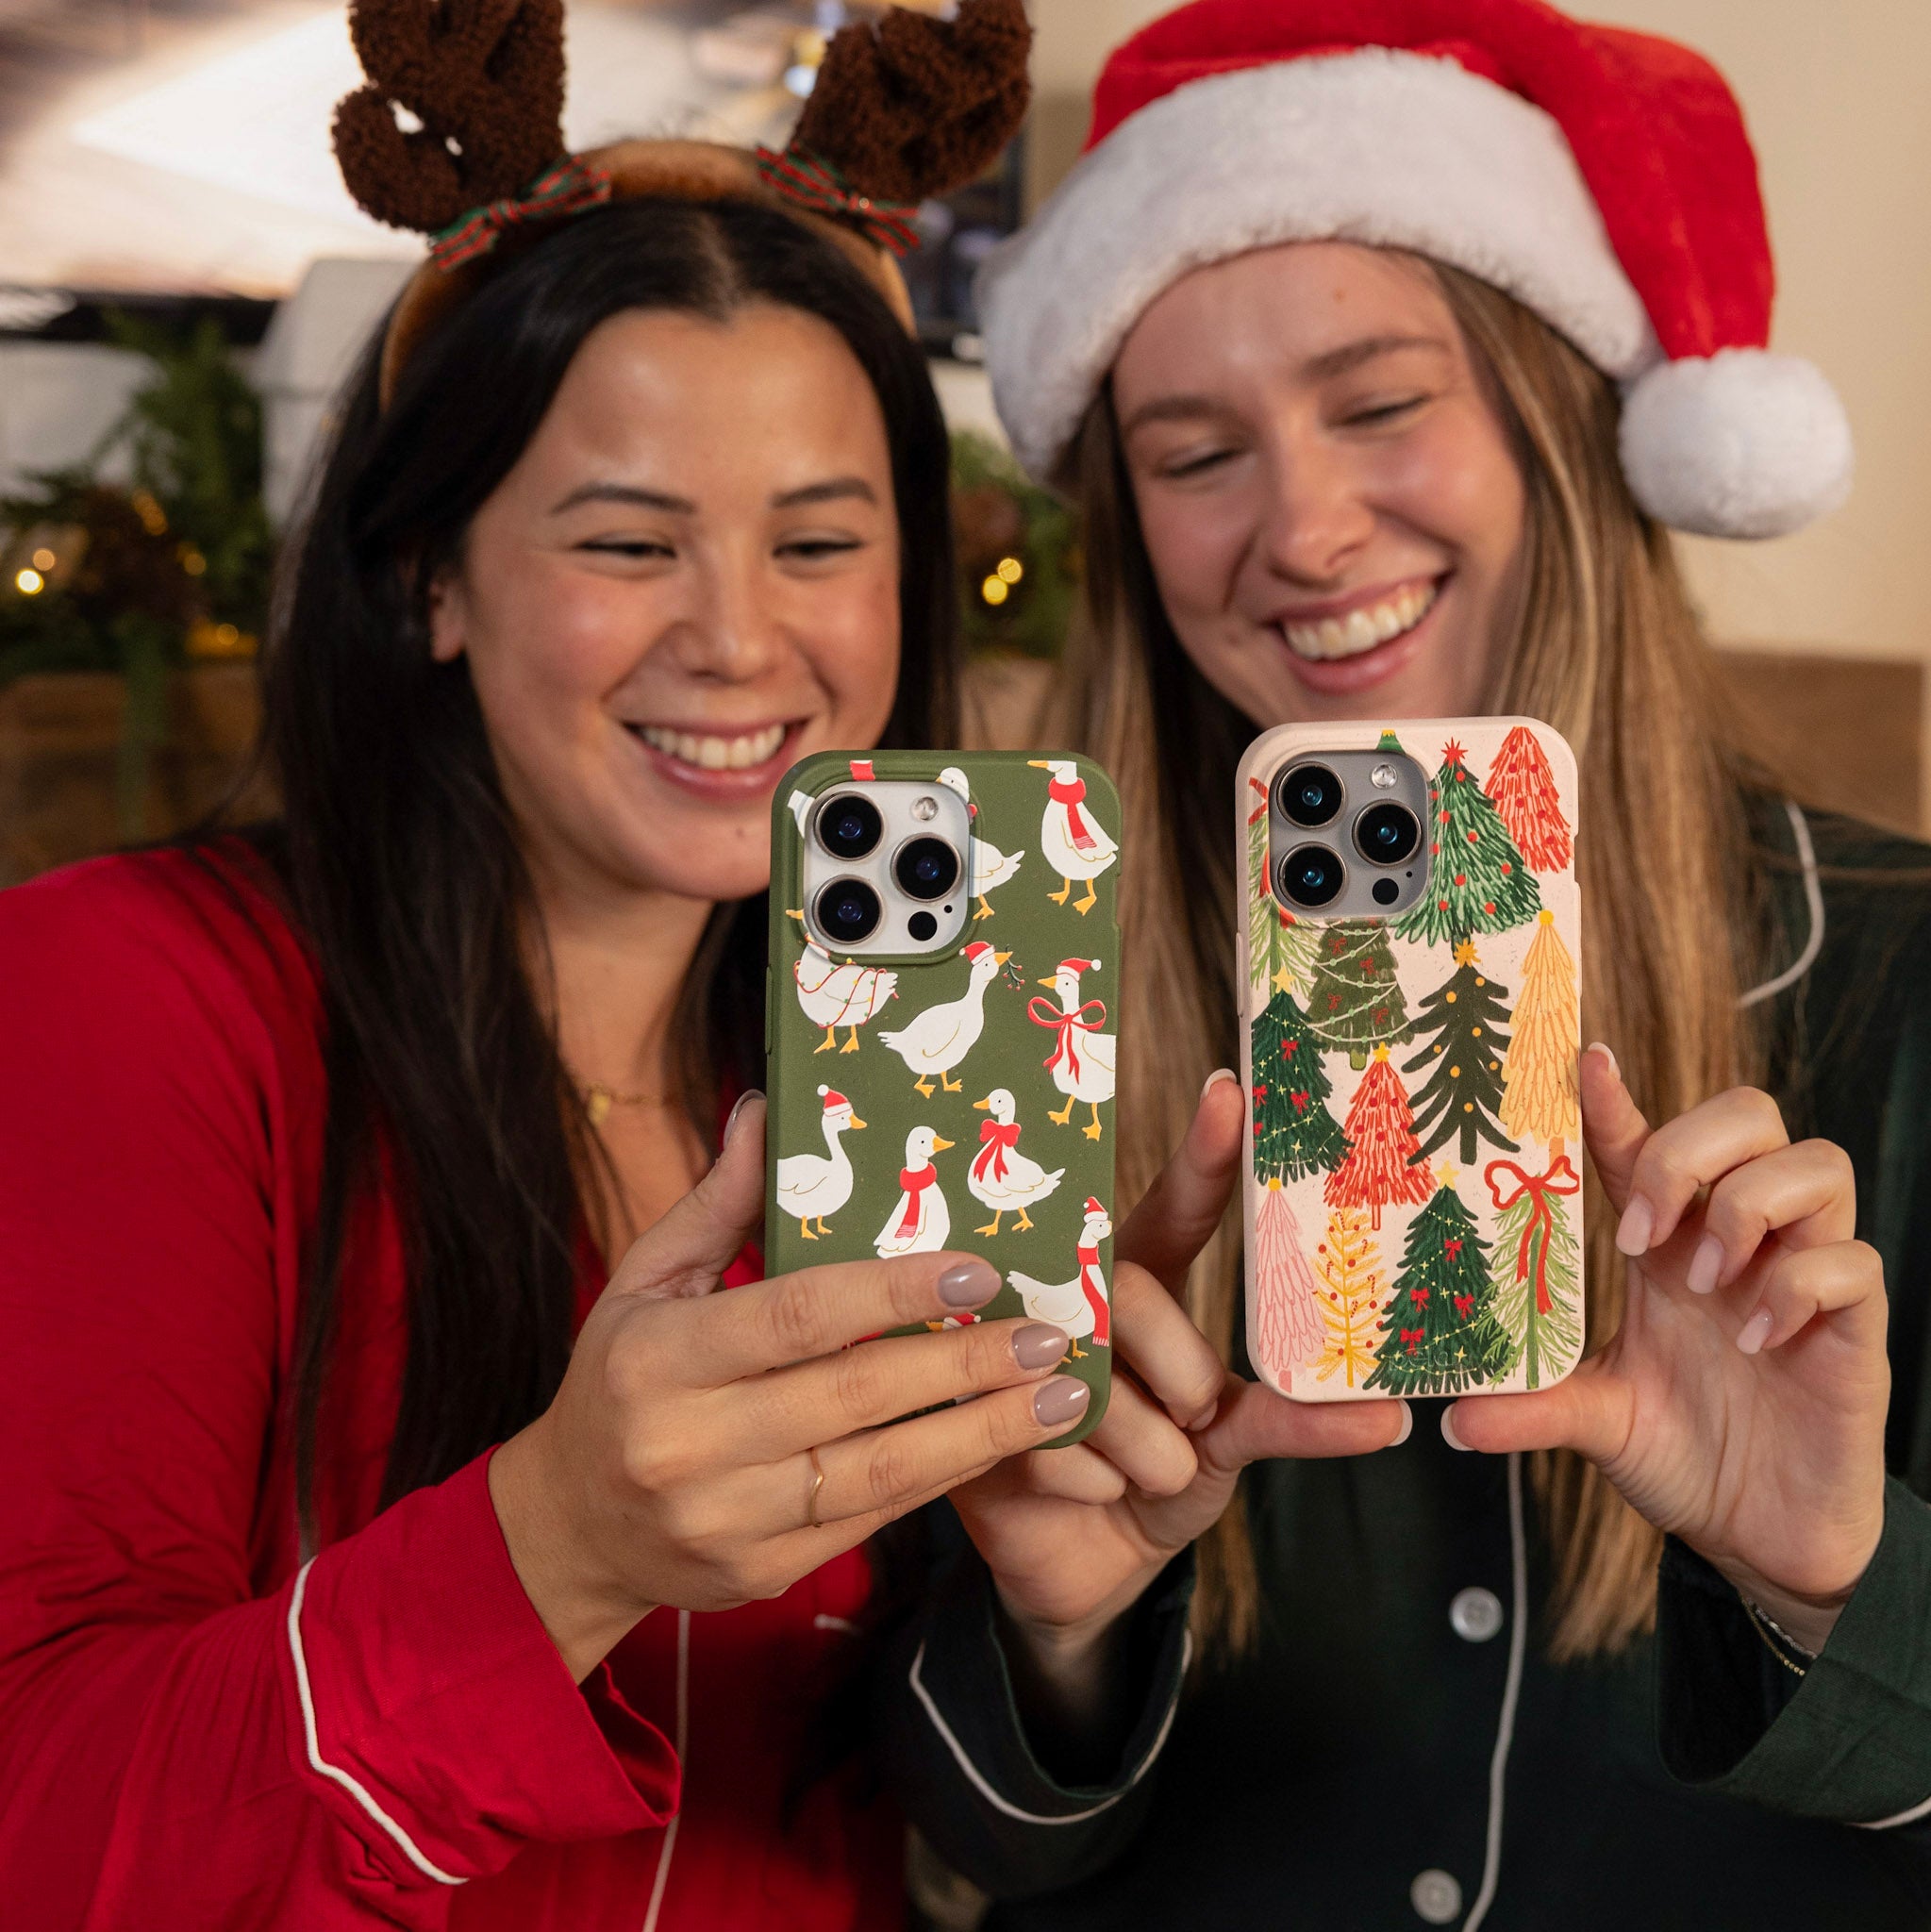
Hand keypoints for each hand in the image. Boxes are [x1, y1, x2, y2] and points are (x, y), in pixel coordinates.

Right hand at [489, 1096, 1092, 1680]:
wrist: (572, 1527)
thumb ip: (719, 1202)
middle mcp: (687, 1446)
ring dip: (983, 1432)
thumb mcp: (647, 1281)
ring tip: (1061, 1397)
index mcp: (657, 1359)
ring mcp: (726, 1521)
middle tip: (1049, 1334)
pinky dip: (944, 1478)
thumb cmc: (621, 1378)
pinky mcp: (761, 1573)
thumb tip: (770, 1108)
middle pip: (854, 1398)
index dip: (894, 1293)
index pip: (795, 1316)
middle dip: (967, 1365)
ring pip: (880, 1474)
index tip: (980, 1272)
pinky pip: (873, 1521)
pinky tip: (1001, 1441)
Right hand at [950, 1072, 1407, 1713]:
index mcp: (1135, 1278)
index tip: (1231, 1095)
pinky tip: (1092, 1493)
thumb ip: (1286, 1413)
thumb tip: (1386, 1414)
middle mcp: (1071, 1299)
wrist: (1090, 1565)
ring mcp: (1019, 1354)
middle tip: (1198, 1417)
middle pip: (1131, 1292)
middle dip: (1181, 1372)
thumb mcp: (1232, 1437)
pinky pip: (1059, 1450)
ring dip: (1148, 1453)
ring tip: (1148, 1472)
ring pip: (1098, 1382)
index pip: (1172, 1208)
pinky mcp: (983, 1425)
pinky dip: (1101, 1490)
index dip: (1203, 1156)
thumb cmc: (1165, 1470)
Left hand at [1447, 1046, 1889, 1652]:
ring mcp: (1803, 1278)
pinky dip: (1801, 1287)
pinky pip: (1854, 1262)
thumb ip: (1532, 1406)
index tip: (1583, 1062)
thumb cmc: (1686, 1457)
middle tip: (1646, 1231)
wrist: (1762, 1538)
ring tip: (1705, 1281)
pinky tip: (1756, 1339)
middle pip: (1749, 1115)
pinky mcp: (1853, 1329)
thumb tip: (1452, 1419)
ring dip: (1750, 1207)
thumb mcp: (1596, 1421)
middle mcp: (1739, 1243)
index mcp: (1671, 1244)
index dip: (1619, 1098)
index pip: (1649, 1142)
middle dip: (1692, 1150)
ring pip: (1818, 1163)